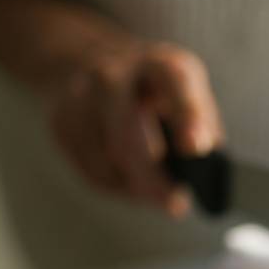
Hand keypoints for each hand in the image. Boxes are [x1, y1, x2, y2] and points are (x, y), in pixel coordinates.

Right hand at [46, 40, 222, 216]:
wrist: (96, 65)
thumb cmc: (158, 93)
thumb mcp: (190, 98)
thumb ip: (204, 130)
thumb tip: (207, 172)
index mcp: (158, 64)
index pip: (172, 82)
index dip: (186, 114)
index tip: (196, 147)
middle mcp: (114, 73)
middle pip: (126, 128)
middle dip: (151, 174)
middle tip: (175, 204)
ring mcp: (81, 96)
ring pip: (106, 158)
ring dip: (136, 186)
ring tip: (159, 193)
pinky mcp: (61, 122)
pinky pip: (92, 171)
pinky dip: (118, 186)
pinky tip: (131, 181)